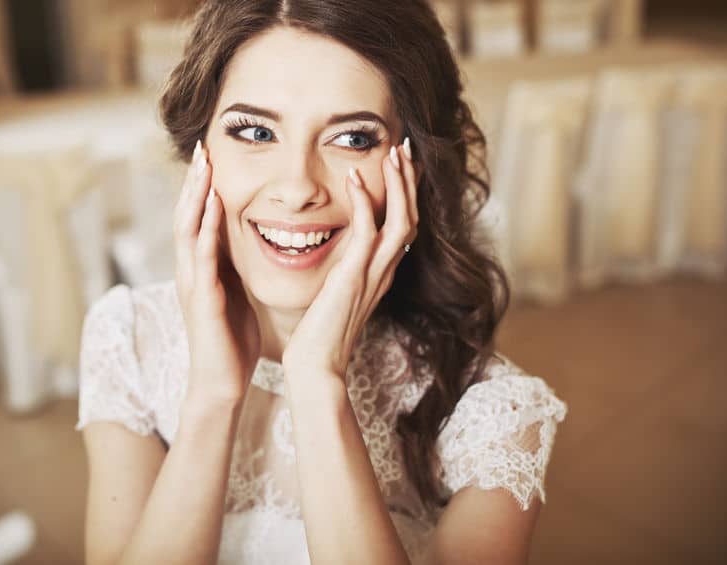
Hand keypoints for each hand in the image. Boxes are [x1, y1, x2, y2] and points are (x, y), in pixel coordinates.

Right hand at [173, 141, 261, 403]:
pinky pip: (201, 257)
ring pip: (188, 229)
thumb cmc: (232, 343)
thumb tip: (249, 244)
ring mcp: (193, 284)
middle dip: (195, 181)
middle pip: (188, 215)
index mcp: (203, 270)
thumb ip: (235, 269)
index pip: (199, 219)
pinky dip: (205, 229)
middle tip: (202, 146)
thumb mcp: (236, 295)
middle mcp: (191, 271)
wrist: (222, 384)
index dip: (204, 188)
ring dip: (194, 195)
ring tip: (203, 164)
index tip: (213, 157)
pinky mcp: (202, 299)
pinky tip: (211, 207)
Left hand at [282, 140, 418, 378]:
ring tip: (392, 154)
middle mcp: (384, 272)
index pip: (404, 225)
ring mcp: (372, 275)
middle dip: (409, 180)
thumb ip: (344, 269)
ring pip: (400, 221)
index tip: (398, 163)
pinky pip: (367, 233)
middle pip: (411, 217)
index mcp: (381, 273)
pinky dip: (363, 204)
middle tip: (405, 147)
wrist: (315, 366)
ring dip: (398, 185)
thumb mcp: (337, 293)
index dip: (405, 194)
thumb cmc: (320, 334)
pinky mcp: (353, 279)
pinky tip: (353, 179)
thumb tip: (338, 249)